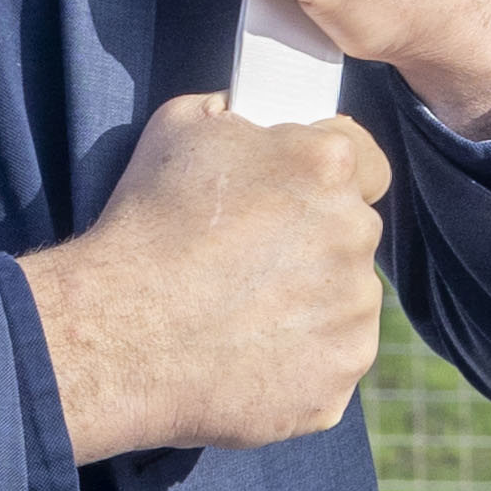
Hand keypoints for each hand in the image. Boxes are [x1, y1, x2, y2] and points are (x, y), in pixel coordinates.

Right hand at [13, 94, 388, 460]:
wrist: (123, 332)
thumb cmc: (148, 222)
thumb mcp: (183, 124)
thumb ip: (240, 115)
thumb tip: (253, 120)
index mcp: (327, 165)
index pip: (366, 160)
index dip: (327, 174)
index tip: (295, 193)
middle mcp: (355, 234)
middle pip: (353, 230)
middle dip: (315, 238)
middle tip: (252, 256)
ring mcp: (353, 311)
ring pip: (347, 298)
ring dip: (313, 299)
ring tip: (243, 309)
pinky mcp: (340, 374)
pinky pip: (332, 358)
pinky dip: (302, 357)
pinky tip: (249, 351)